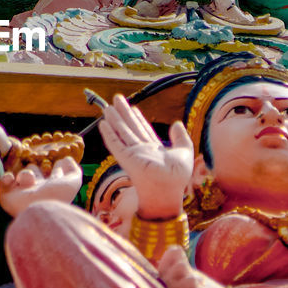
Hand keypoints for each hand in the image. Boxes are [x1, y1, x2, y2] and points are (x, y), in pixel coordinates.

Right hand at [0, 157, 81, 216]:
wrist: (37, 211)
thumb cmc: (56, 197)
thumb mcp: (72, 182)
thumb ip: (73, 169)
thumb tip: (66, 159)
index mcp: (52, 188)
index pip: (54, 174)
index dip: (57, 170)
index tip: (59, 163)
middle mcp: (37, 190)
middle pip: (36, 171)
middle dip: (37, 171)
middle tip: (40, 179)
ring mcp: (22, 193)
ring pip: (22, 173)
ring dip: (25, 174)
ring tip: (30, 183)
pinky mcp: (7, 196)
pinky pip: (3, 181)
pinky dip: (6, 178)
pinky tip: (13, 179)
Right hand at [97, 95, 193, 218]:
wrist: (169, 188)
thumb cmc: (177, 176)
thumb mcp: (184, 151)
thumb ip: (180, 137)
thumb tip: (176, 123)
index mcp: (154, 149)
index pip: (143, 129)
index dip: (138, 118)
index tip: (133, 107)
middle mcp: (141, 150)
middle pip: (130, 127)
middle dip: (123, 112)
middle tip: (117, 99)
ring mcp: (132, 153)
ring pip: (121, 132)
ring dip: (114, 119)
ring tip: (107, 107)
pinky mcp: (126, 158)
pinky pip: (115, 143)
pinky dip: (108, 133)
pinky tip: (103, 124)